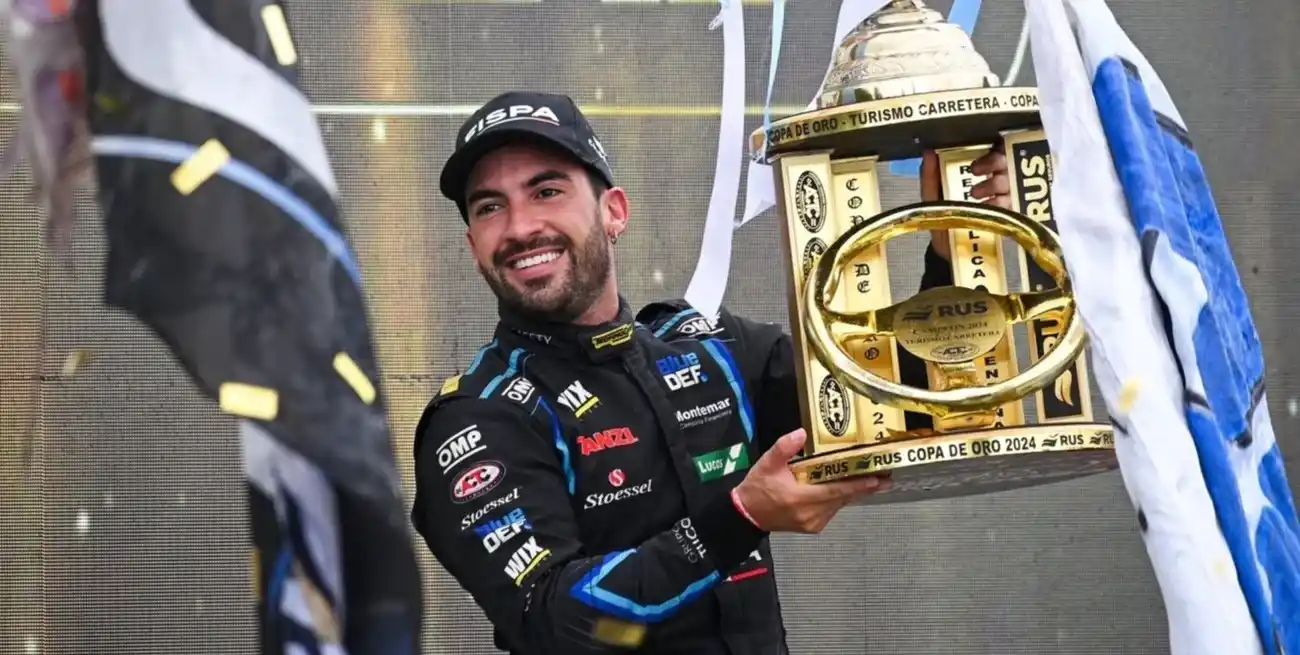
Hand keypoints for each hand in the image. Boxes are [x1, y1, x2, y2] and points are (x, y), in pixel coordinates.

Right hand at [732, 429, 890, 533]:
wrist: (747, 514)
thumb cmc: (758, 487)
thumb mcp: (767, 463)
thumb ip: (784, 447)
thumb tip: (802, 433)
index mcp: (800, 498)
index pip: (835, 491)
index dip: (857, 485)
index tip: (877, 480)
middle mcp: (810, 514)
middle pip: (842, 498)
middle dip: (864, 488)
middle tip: (885, 478)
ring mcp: (812, 523)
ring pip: (839, 505)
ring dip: (852, 492)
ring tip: (869, 480)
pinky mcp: (813, 526)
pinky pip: (832, 510)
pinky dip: (839, 499)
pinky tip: (844, 489)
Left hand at [922, 147, 1012, 259]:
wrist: (949, 253)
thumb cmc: (944, 222)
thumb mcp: (932, 199)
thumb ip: (930, 177)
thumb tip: (928, 152)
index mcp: (979, 173)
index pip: (993, 151)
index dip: (989, 148)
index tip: (975, 155)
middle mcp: (996, 183)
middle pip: (1007, 161)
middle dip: (993, 162)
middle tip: (975, 171)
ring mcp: (1006, 199)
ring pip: (1011, 181)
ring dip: (995, 183)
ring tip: (975, 194)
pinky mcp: (1012, 216)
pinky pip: (1014, 203)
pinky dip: (1001, 203)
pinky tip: (989, 206)